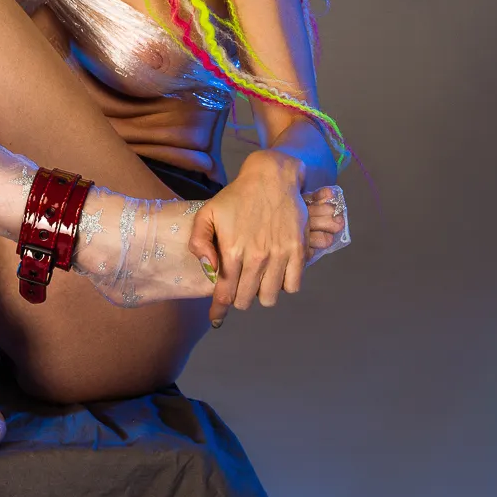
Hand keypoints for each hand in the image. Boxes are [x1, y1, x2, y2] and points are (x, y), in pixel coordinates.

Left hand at [191, 162, 350, 327]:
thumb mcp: (207, 212)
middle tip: (237, 288)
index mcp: (232, 250)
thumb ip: (199, 242)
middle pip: (245, 299)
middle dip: (238, 298)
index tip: (215, 319)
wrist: (271, 177)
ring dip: (261, 294)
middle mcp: (257, 256)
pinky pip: (293, 285)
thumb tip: (208, 269)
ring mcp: (279, 254)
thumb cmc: (236, 196)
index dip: (219, 310)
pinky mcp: (298, 251)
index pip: (224, 293)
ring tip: (257, 281)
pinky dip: (284, 286)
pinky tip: (276, 274)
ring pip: (270, 297)